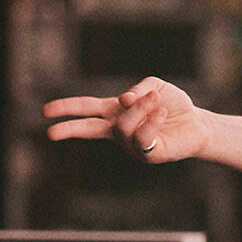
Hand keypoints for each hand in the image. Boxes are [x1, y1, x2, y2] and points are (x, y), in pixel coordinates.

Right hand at [43, 77, 209, 161]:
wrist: (196, 123)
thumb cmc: (172, 105)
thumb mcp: (155, 87)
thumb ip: (138, 88)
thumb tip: (124, 99)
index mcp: (115, 112)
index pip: (87, 109)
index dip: (68, 108)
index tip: (45, 112)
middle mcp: (118, 130)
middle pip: (89, 129)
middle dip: (70, 129)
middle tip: (50, 133)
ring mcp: (131, 144)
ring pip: (123, 125)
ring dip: (140, 108)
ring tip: (157, 102)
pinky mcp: (148, 154)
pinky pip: (142, 137)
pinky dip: (151, 120)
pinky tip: (161, 113)